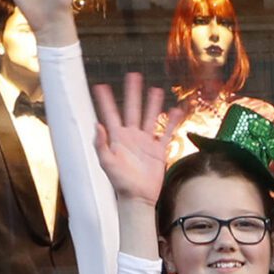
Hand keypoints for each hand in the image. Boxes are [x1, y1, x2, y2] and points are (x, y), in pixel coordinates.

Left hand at [92, 72, 171, 209]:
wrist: (138, 198)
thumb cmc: (120, 183)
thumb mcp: (107, 163)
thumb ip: (101, 145)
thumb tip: (97, 125)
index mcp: (117, 138)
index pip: (111, 114)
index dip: (106, 101)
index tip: (101, 86)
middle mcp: (132, 136)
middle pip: (132, 109)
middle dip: (132, 93)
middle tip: (133, 75)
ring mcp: (146, 142)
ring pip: (150, 117)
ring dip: (152, 103)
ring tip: (156, 89)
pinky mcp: (158, 150)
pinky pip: (166, 133)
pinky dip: (172, 122)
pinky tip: (176, 111)